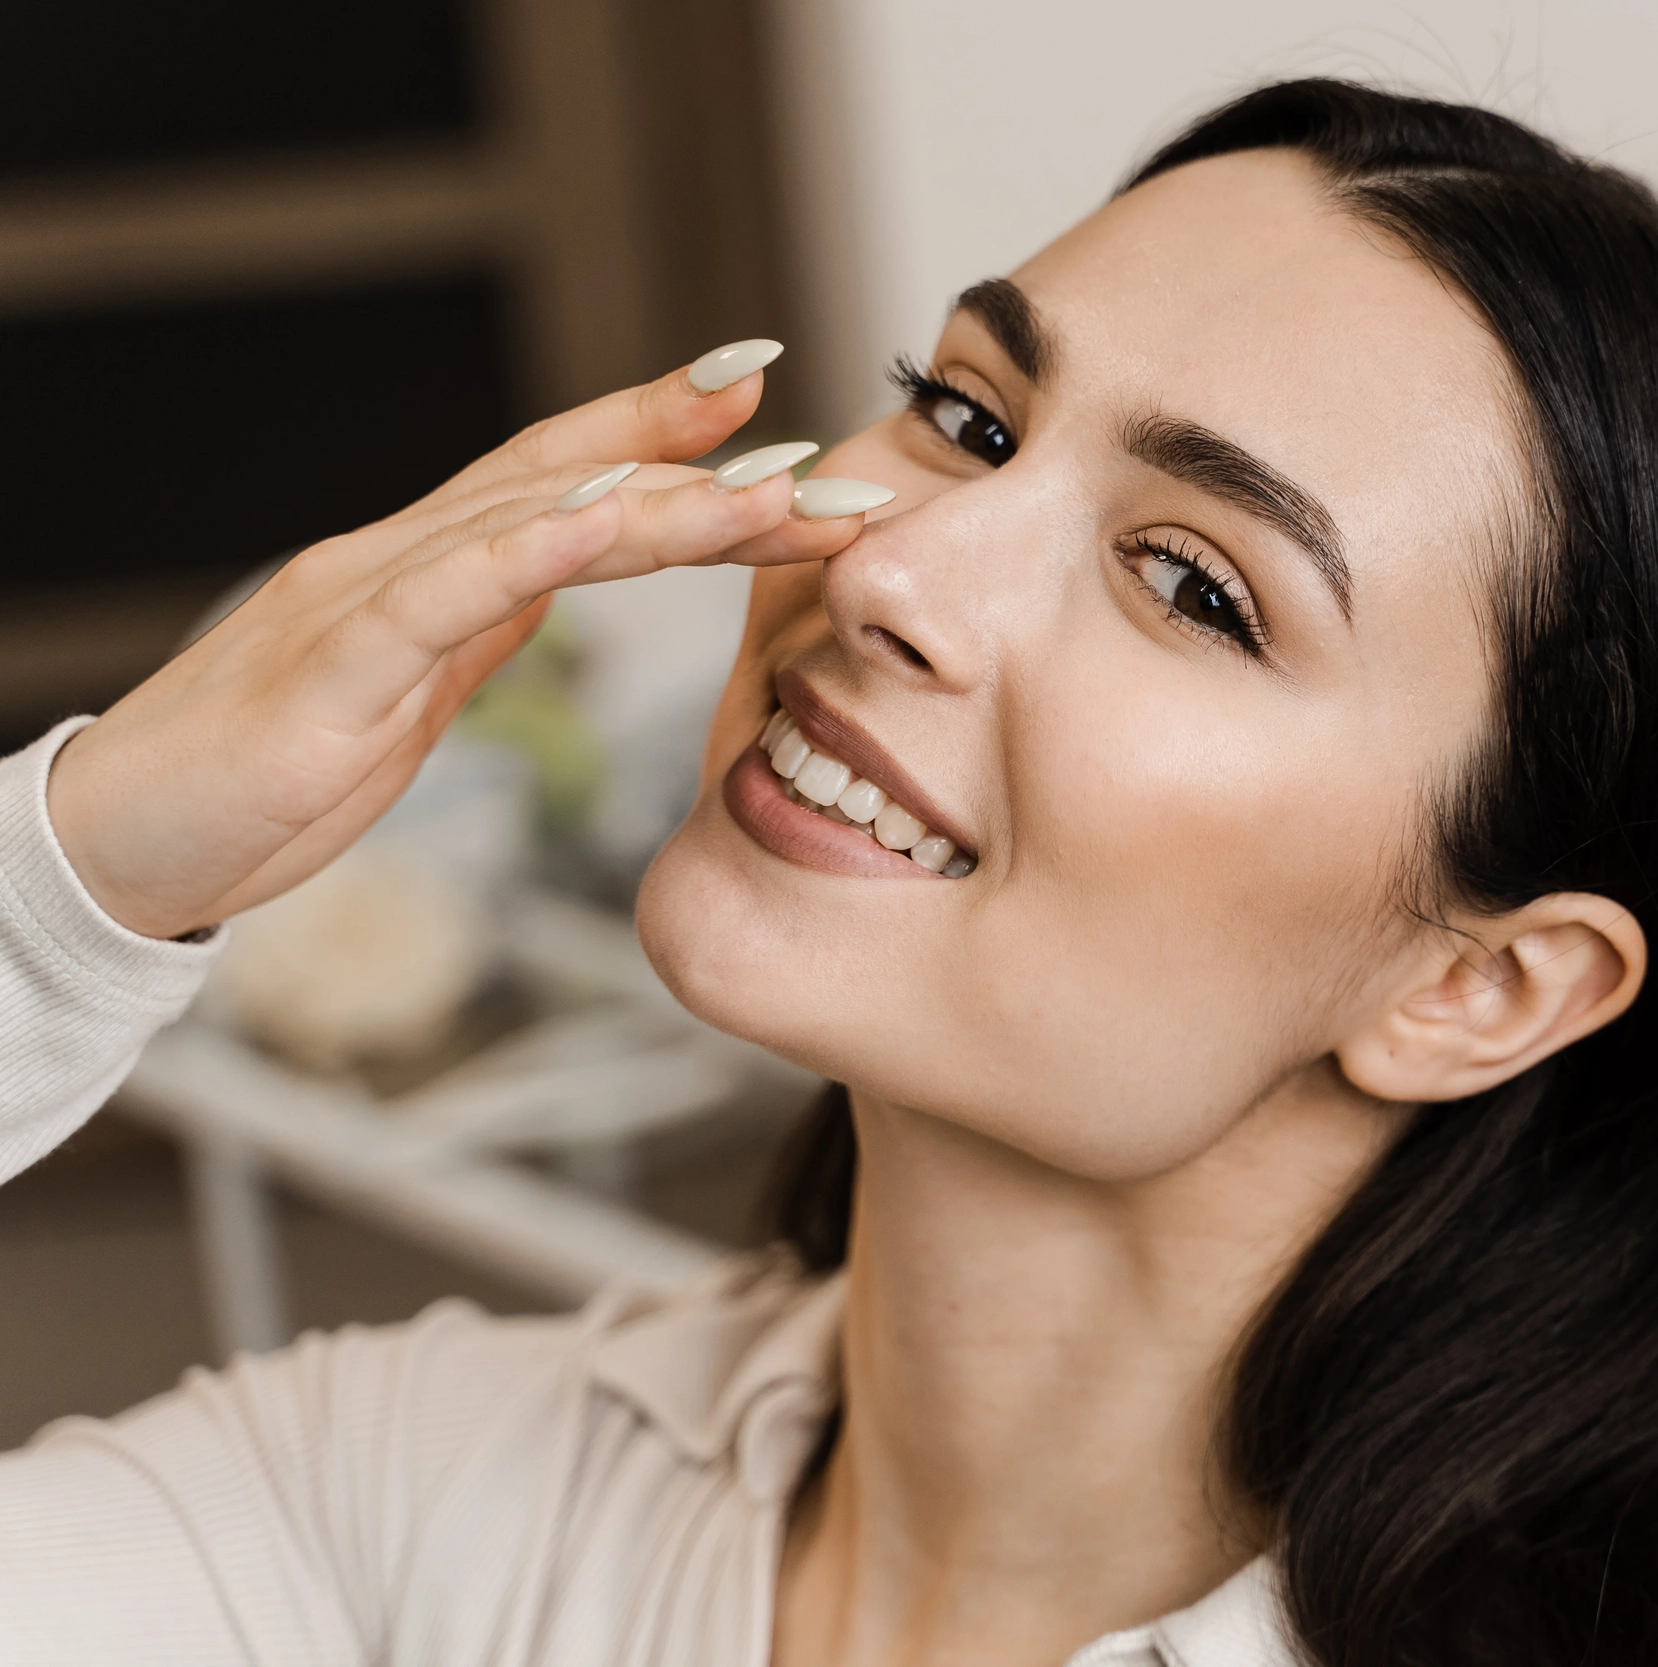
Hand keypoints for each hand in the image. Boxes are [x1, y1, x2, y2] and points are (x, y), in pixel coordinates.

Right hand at [48, 350, 865, 939]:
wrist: (119, 848)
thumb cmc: (259, 779)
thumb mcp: (405, 701)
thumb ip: (475, 631)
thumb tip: (556, 584)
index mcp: (424, 574)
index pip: (562, 479)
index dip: (659, 432)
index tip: (765, 402)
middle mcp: (398, 561)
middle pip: (571, 485)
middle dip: (706, 465)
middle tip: (828, 457)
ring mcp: (360, 603)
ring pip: (531, 525)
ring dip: (659, 503)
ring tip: (767, 491)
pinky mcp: (331, 673)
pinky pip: (441, 596)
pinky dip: (529, 551)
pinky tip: (607, 522)